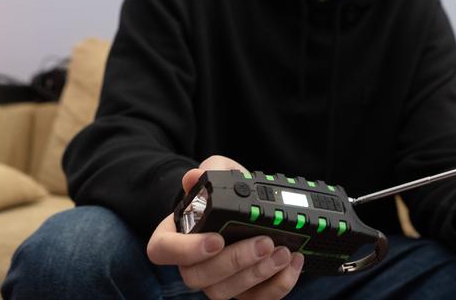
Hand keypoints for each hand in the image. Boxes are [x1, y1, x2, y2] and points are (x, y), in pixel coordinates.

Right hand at [146, 155, 304, 298]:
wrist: (250, 208)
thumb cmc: (227, 192)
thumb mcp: (220, 170)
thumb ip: (210, 169)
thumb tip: (194, 177)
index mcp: (175, 234)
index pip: (162, 250)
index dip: (185, 250)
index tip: (216, 239)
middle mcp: (191, 263)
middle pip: (198, 277)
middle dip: (235, 262)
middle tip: (264, 243)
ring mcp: (215, 281)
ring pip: (226, 292)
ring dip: (258, 274)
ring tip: (283, 251)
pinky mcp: (242, 292)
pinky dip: (278, 285)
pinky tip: (293, 262)